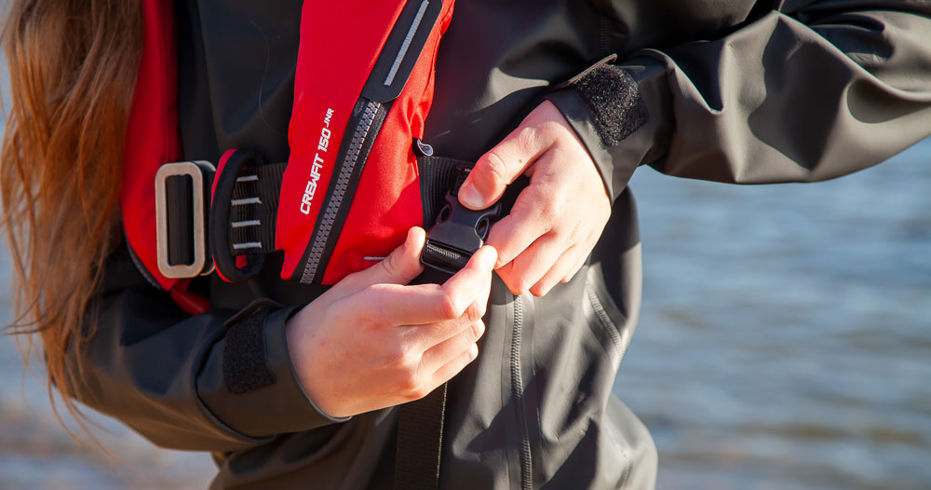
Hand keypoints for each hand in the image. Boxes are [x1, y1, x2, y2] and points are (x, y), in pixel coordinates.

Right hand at [286, 227, 496, 417]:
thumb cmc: (323, 329)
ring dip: (472, 312)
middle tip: (473, 271)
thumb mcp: (351, 287)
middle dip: (479, 287)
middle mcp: (402, 349)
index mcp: (382, 315)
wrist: (305, 381)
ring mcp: (413, 373)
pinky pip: (461, 359)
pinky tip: (445, 325)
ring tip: (457, 296)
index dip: (476, 275)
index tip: (483, 256)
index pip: (449, 299)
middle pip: (468, 316)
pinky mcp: (419, 389)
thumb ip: (393, 264)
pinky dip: (463, 337)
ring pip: (470, 337)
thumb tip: (421, 237)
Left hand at [458, 100, 609, 296]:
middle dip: (501, 265)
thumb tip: (469, 199)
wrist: (606, 135)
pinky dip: (544, 268)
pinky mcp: (588, 242)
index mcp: (546, 205)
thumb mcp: (524, 136)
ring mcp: (579, 239)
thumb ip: (494, 168)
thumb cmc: (563, 133)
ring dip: (522, 270)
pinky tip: (535, 242)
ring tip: (514, 242)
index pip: (503, 252)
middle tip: (495, 238)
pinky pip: (561, 275)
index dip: (483, 246)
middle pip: (521, 279)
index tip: (480, 229)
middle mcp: (565, 230)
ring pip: (541, 283)